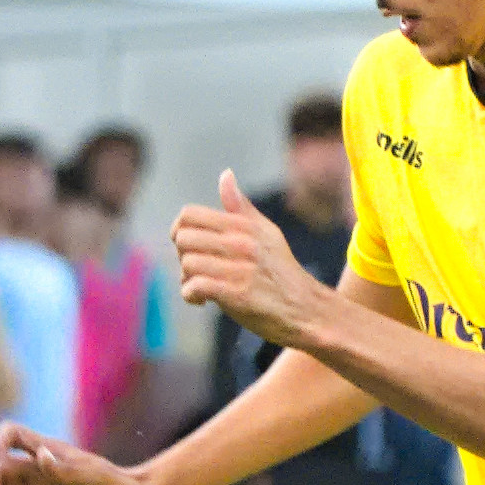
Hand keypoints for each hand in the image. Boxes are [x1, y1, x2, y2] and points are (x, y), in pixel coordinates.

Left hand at [174, 169, 325, 344]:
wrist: (305, 310)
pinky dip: (191, 296)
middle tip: (196, 269)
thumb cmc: (280, 272)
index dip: (179, 230)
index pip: (189, 214)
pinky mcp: (237, 294)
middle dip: (182, 256)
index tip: (188, 246)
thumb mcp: (266, 233)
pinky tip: (202, 301)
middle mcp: (241, 243)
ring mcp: (239, 268)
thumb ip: (240, 207)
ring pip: (187, 263)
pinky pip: (195, 287)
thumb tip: (225, 174)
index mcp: (243, 226)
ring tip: (200, 287)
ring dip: (186, 279)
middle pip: (183, 238)